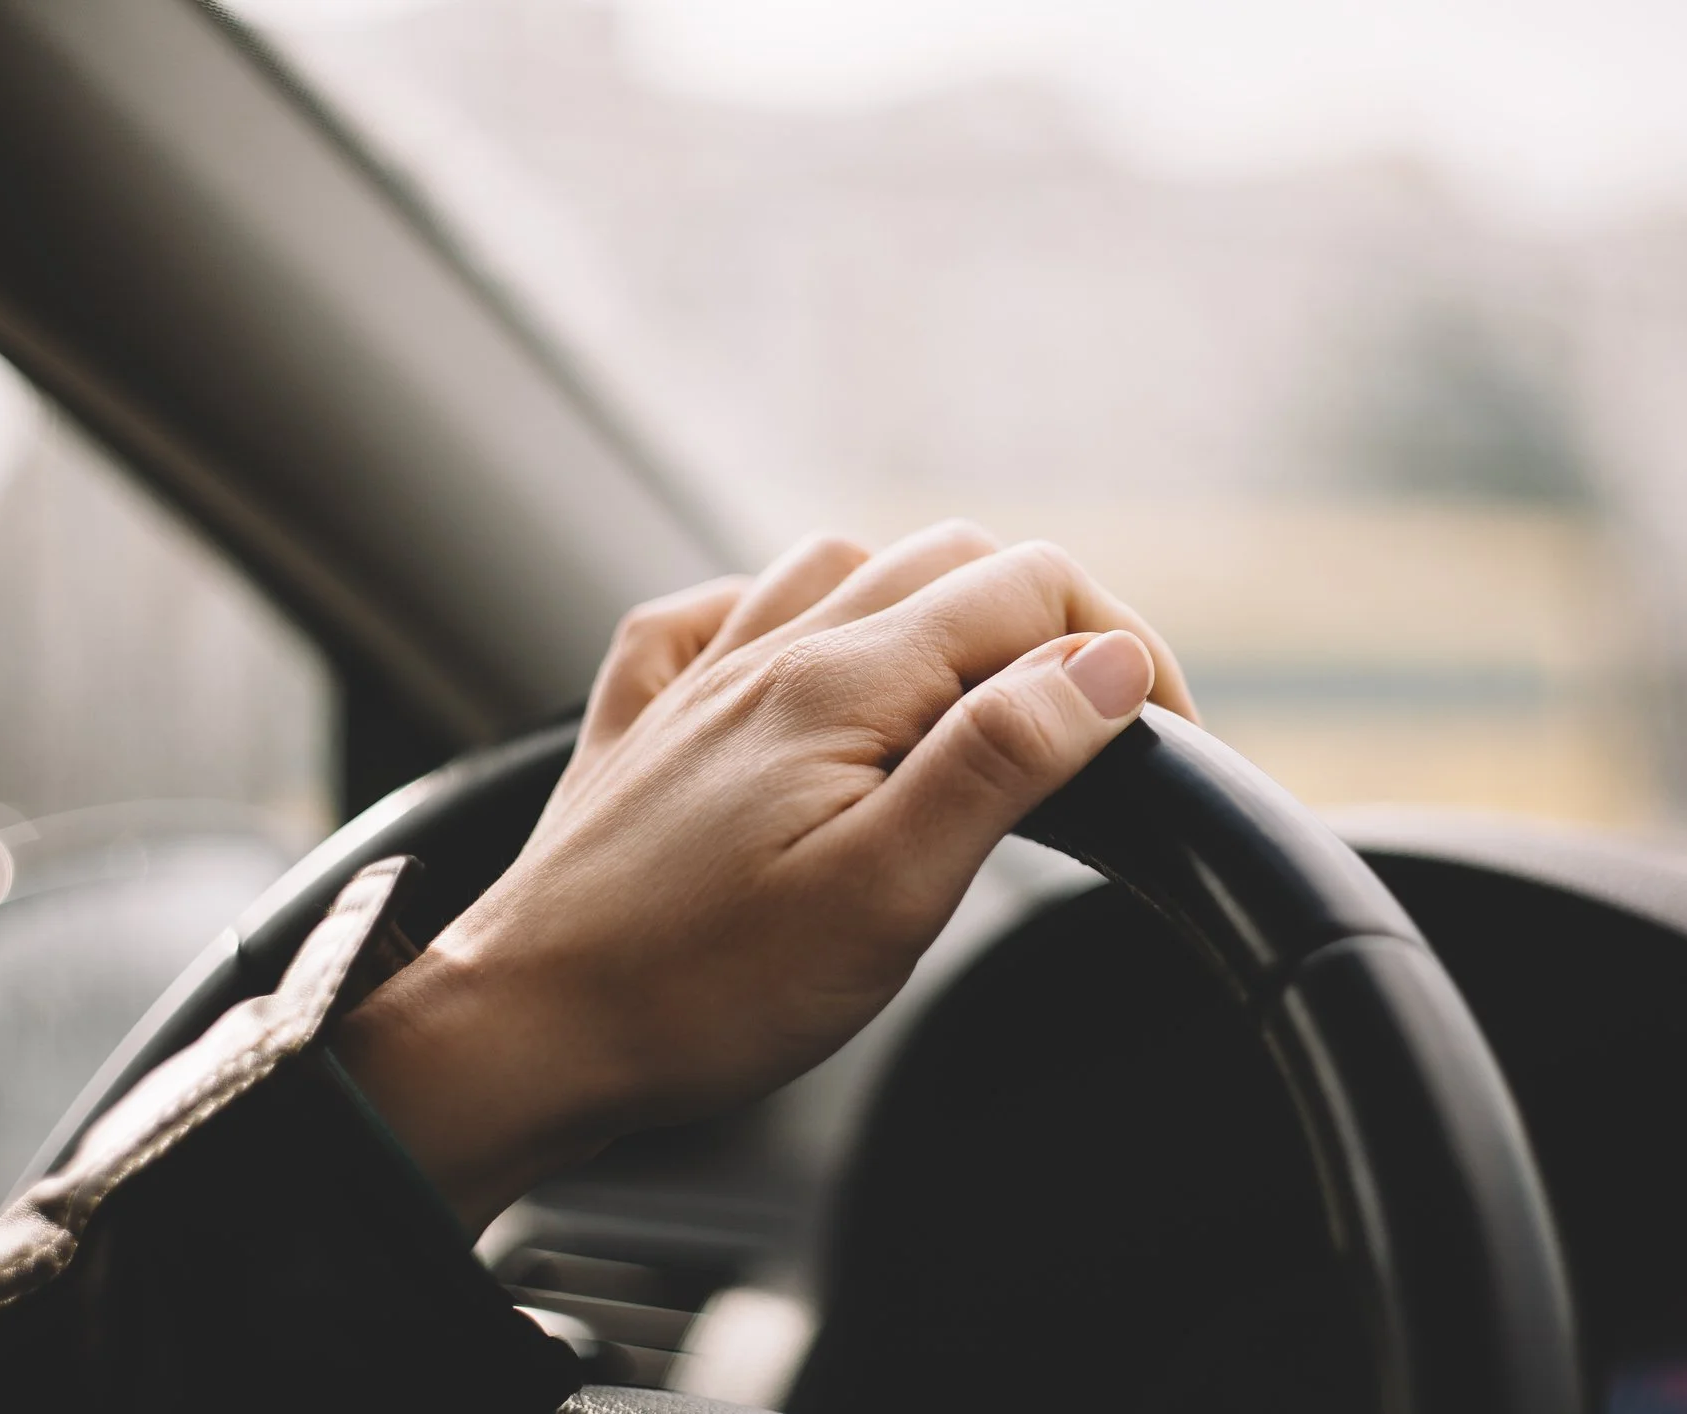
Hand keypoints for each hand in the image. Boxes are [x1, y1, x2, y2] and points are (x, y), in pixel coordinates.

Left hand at [334, 522, 1196, 1230]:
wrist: (520, 1035)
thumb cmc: (699, 990)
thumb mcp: (886, 891)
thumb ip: (998, 759)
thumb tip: (1101, 662)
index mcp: (843, 681)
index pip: (1031, 590)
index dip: (1126, 648)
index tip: (1166, 739)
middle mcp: (770, 648)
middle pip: (955, 561)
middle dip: (1054, 622)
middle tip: (1098, 730)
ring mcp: (702, 675)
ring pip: (851, 566)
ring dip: (939, 607)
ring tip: (982, 696)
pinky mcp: (648, 718)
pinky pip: (730, 610)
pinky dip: (799, 617)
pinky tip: (809, 668)